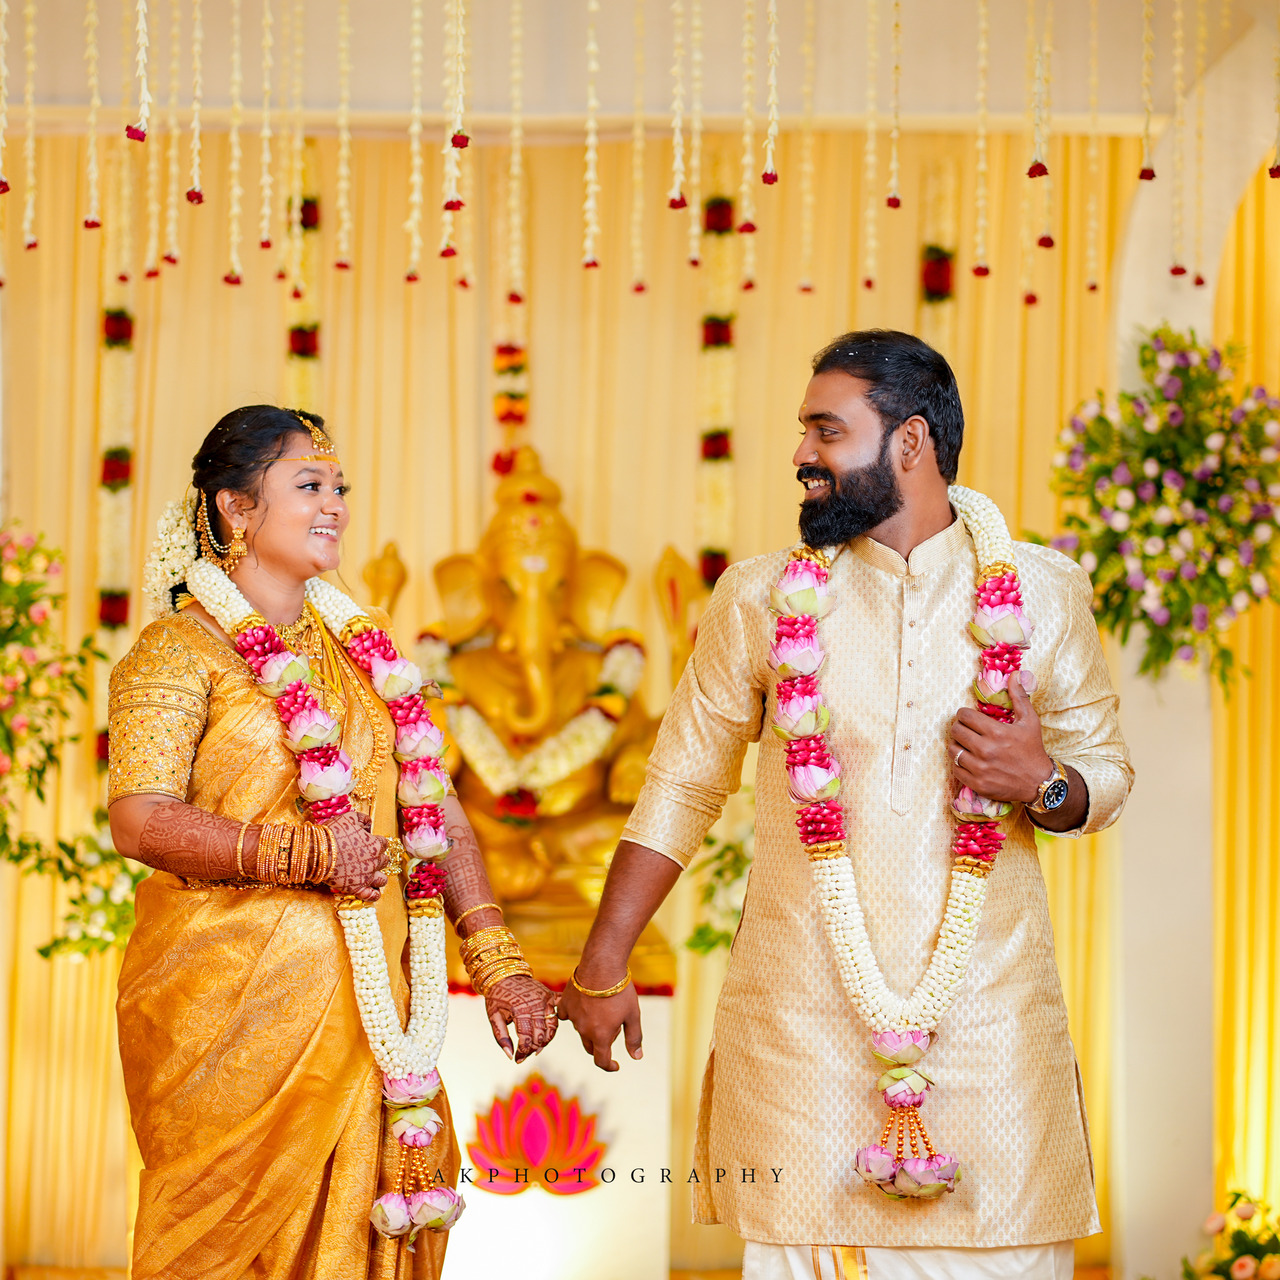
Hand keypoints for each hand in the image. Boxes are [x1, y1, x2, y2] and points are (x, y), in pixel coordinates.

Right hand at [323, 810, 388, 901]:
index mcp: (375, 844)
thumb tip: (369, 824)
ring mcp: (367, 876)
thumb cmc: (332, 833)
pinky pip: (371, 895)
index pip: (384, 844)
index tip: (369, 843)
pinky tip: (373, 893)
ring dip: (379, 877)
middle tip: (367, 858)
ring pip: (382, 879)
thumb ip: (363, 819)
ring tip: (372, 875)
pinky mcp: (357, 888)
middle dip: (378, 858)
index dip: (376, 843)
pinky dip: (374, 895)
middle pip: (384, 861)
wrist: (317, 851)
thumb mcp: (349, 818)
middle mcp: (374, 861)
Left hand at [485, 975, 559, 1062]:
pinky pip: (557, 1013)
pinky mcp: (550, 995)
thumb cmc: (496, 996)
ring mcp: (545, 999)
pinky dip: (555, 1024)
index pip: (526, 1038)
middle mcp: (535, 1004)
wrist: (504, 974)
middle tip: (525, 1055)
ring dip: (546, 1041)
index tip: (518, 1059)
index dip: (523, 1052)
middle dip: (532, 1049)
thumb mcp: (493, 1016)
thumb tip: (510, 1056)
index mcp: (520, 1010)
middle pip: (540, 1035)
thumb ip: (500, 1037)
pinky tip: (548, 1033)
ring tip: (536, 1049)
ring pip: (552, 1027)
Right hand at [556, 973, 642, 1071]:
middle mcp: (584, 1030)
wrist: (602, 966)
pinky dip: (573, 1015)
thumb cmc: (620, 991)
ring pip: (580, 1030)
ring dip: (590, 1028)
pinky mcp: (565, 1003)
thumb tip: (637, 1057)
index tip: (616, 1065)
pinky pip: (566, 1015)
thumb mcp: (633, 1015)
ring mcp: (573, 1017)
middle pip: (590, 1047)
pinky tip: (582, 1006)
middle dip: (601, 1045)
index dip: (609, 1066)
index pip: (602, 1061)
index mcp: (601, 1036)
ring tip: (603, 1010)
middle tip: (613, 1029)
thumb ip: (634, 1038)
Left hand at [948, 674, 1052, 803]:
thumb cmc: (1032, 749)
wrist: (1039, 782)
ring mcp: (980, 768)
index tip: (969, 718)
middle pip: (955, 731)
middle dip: (959, 727)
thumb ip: (1019, 697)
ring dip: (957, 745)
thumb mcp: (1030, 721)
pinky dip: (959, 764)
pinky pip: (955, 769)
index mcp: (996, 732)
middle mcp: (985, 750)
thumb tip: (1014, 675)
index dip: (964, 714)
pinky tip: (969, 761)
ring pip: (952, 750)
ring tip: (967, 745)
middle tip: (967, 730)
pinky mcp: (977, 783)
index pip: (964, 716)